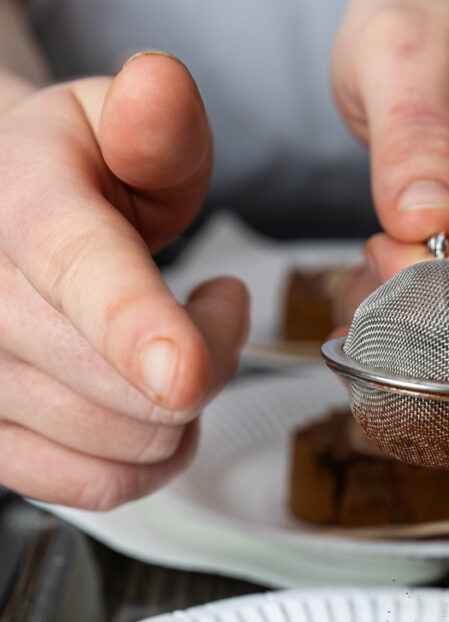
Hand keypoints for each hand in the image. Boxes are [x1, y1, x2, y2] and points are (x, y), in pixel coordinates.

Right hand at [0, 53, 248, 507]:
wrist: (6, 222)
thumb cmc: (75, 179)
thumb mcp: (119, 127)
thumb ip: (157, 123)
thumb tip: (158, 91)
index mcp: (18, 205)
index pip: (76, 271)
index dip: (136, 327)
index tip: (185, 371)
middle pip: (128, 384)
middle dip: (206, 362)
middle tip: (213, 309)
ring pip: (124, 444)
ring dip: (183, 412)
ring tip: (180, 352)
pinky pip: (97, 487)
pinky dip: (150, 463)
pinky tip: (155, 411)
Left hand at [331, 0, 448, 446]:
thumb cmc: (440, 36)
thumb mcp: (403, 48)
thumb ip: (415, 130)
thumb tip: (424, 220)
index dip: (445, 293)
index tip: (387, 249)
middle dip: (425, 348)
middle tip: (373, 277)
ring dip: (424, 379)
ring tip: (368, 308)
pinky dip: (424, 377)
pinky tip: (378, 328)